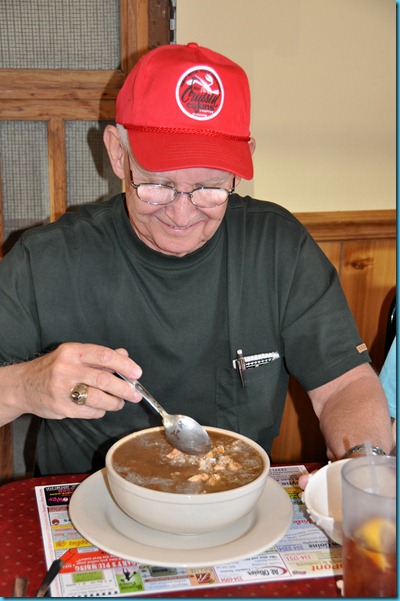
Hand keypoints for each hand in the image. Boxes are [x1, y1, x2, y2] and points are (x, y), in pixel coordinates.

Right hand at [5, 342, 142, 421]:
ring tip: (119, 403)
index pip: (104, 356)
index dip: (124, 365)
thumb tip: (125, 356)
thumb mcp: (74, 355)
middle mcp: (67, 368)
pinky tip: (101, 408)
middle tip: (135, 394)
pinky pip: (89, 411)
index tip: (137, 373)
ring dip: (114, 402)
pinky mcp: (61, 407)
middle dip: (124, 388)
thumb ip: (99, 356)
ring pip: (98, 398)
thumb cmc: (55, 368)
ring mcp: (63, 389)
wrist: (23, 385)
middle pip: (103, 379)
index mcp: (73, 352)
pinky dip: (100, 411)